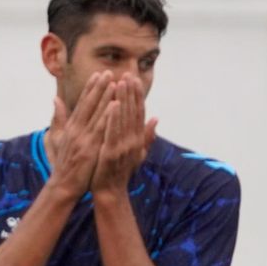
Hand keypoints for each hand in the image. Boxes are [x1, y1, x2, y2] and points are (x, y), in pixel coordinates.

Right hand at [47, 71, 113, 195]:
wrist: (63, 186)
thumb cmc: (64, 164)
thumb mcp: (58, 139)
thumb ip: (58, 119)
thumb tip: (55, 99)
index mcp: (70, 128)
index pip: (82, 103)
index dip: (90, 88)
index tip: (99, 74)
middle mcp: (75, 130)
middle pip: (89, 104)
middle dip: (99, 87)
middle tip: (109, 71)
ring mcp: (82, 139)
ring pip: (96, 114)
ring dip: (105, 97)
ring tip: (114, 82)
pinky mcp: (89, 149)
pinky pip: (100, 129)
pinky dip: (107, 116)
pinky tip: (115, 104)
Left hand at [92, 74, 157, 193]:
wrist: (110, 191)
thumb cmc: (119, 171)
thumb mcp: (137, 152)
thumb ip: (147, 135)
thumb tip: (156, 118)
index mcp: (137, 138)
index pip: (138, 112)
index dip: (137, 95)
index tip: (133, 79)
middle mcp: (133, 140)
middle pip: (132, 111)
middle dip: (130, 92)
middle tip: (127, 73)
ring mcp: (123, 146)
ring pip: (124, 118)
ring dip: (123, 99)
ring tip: (120, 82)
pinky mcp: (112, 152)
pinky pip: (113, 131)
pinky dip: (114, 117)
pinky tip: (113, 104)